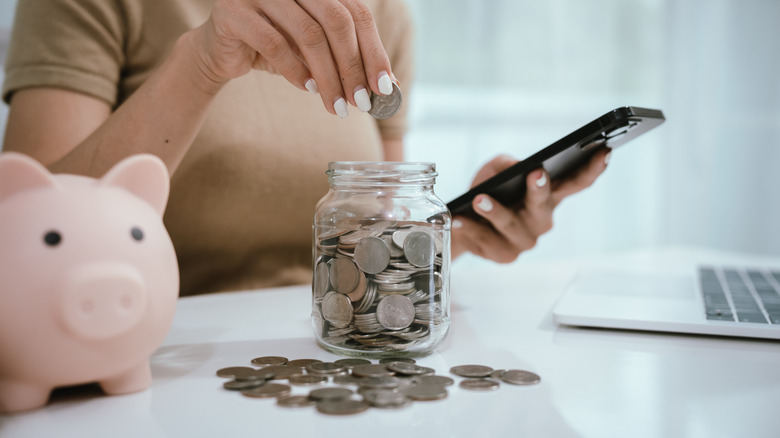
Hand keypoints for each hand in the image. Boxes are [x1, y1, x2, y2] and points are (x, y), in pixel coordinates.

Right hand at [191, 0, 393, 116]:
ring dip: (328, 77)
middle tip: (360, 102)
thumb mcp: (317, 55)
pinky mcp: (234, 11)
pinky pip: (274, 43)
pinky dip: (295, 71)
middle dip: (353, 67)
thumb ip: (349, 62)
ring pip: (309, 34)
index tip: (384, 87)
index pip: (357, 13)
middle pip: (337, 21)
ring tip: (337, 106)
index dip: (374, 51)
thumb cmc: (276, 50)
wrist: (220, 52)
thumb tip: (391, 88)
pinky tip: (308, 89)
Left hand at [451, 148, 610, 261]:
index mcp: (549, 197)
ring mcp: (525, 240)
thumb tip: (514, 166)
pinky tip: (459, 219)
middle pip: (545, 206)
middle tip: (536, 173)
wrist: (463, 222)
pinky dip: (472, 228)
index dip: (593, 169)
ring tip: (478, 200)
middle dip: (540, 189)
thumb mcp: (494, 170)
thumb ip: (504, 164)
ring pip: (512, 225)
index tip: (603, 151)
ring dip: (495, 211)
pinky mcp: (504, 255)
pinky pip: (487, 241)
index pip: (576, 183)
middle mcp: (542, 220)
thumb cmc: (488, 191)